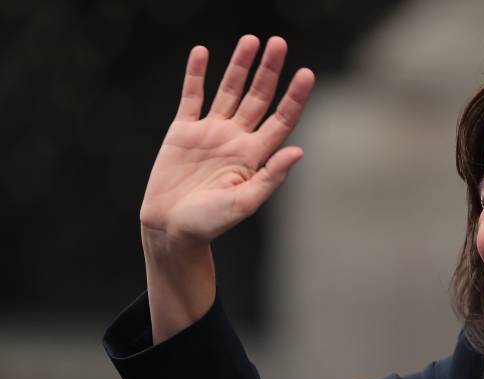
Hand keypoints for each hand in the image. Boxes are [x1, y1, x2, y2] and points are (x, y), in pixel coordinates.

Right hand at [139, 35, 314, 245]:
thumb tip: (298, 151)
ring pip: (229, 91)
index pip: (281, 119)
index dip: (295, 97)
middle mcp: (237, 139)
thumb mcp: (244, 203)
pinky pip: (192, 96)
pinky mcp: (183, 131)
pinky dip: (196, 74)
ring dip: (239, 66)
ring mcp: (210, 132)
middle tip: (279, 43)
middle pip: (258, 97)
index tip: (307, 74)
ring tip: (251, 40)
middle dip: (269, 71)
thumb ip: (271, 177)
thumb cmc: (210, 223)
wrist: (171, 228)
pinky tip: (202, 52)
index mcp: (255, 156)